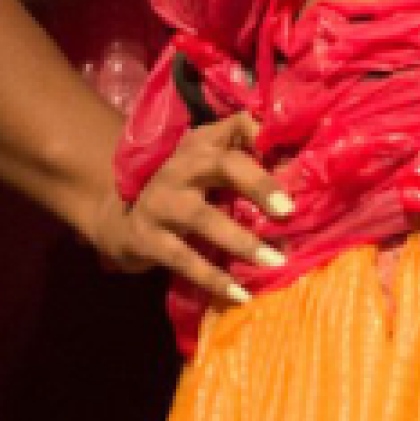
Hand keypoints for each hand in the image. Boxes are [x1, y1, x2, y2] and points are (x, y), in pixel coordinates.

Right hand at [87, 112, 291, 303]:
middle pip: (223, 164)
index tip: (298, 161)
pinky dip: (215, 279)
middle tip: (288, 209)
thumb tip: (297, 174)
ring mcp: (160, 203)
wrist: (121, 221)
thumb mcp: (206, 171)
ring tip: (275, 261)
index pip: (237, 125)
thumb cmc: (182, 194)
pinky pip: (185, 260)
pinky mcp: (147, 239)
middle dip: (258, 184)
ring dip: (242, 241)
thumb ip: (246, 166)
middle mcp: (179, 168)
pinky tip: (241, 294)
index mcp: (200, 146)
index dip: (265, 137)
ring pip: (204, 218)